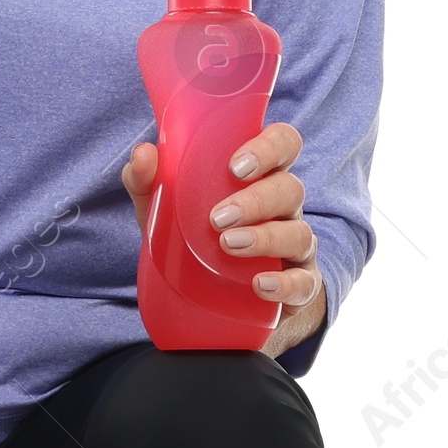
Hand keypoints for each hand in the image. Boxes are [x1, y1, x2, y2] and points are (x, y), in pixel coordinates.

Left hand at [122, 121, 325, 350]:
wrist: (212, 303)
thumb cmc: (194, 240)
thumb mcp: (165, 212)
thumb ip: (149, 182)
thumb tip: (142, 154)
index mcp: (260, 177)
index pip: (284, 144)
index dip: (270, 148)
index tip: (235, 167)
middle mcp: (283, 208)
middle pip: (291, 189)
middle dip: (257, 200)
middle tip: (217, 218)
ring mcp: (294, 247)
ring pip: (299, 233)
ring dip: (266, 238)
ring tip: (228, 245)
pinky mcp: (298, 286)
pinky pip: (304, 283)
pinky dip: (286, 283)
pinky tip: (261, 285)